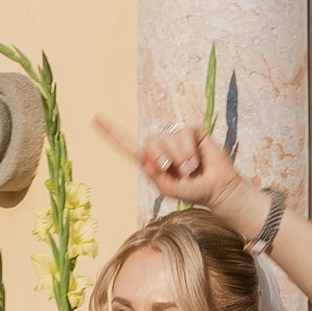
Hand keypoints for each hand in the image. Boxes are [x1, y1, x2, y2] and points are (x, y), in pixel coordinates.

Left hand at [93, 112, 252, 224]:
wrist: (216, 188)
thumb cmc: (192, 191)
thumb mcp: (168, 188)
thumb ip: (154, 174)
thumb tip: (144, 154)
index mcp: (150, 160)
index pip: (127, 145)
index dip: (111, 133)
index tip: (95, 119)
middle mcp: (161, 146)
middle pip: (150, 142)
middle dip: (162, 158)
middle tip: (172, 170)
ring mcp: (176, 137)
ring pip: (169, 139)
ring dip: (180, 158)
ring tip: (190, 170)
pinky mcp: (192, 132)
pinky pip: (185, 134)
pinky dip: (190, 151)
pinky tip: (197, 161)